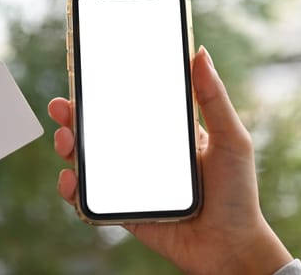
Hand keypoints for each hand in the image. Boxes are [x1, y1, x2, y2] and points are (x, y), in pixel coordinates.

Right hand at [48, 46, 292, 274]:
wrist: (230, 247)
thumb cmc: (237, 193)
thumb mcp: (230, 139)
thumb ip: (213, 100)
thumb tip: (201, 53)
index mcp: (163, 135)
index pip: (126, 107)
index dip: (102, 92)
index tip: (85, 76)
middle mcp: (141, 156)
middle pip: (98, 132)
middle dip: (74, 117)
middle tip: (63, 107)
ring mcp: (129, 183)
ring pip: (88, 161)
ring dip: (68, 147)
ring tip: (64, 140)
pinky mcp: (123, 209)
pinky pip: (90, 198)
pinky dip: (73, 189)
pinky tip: (70, 180)